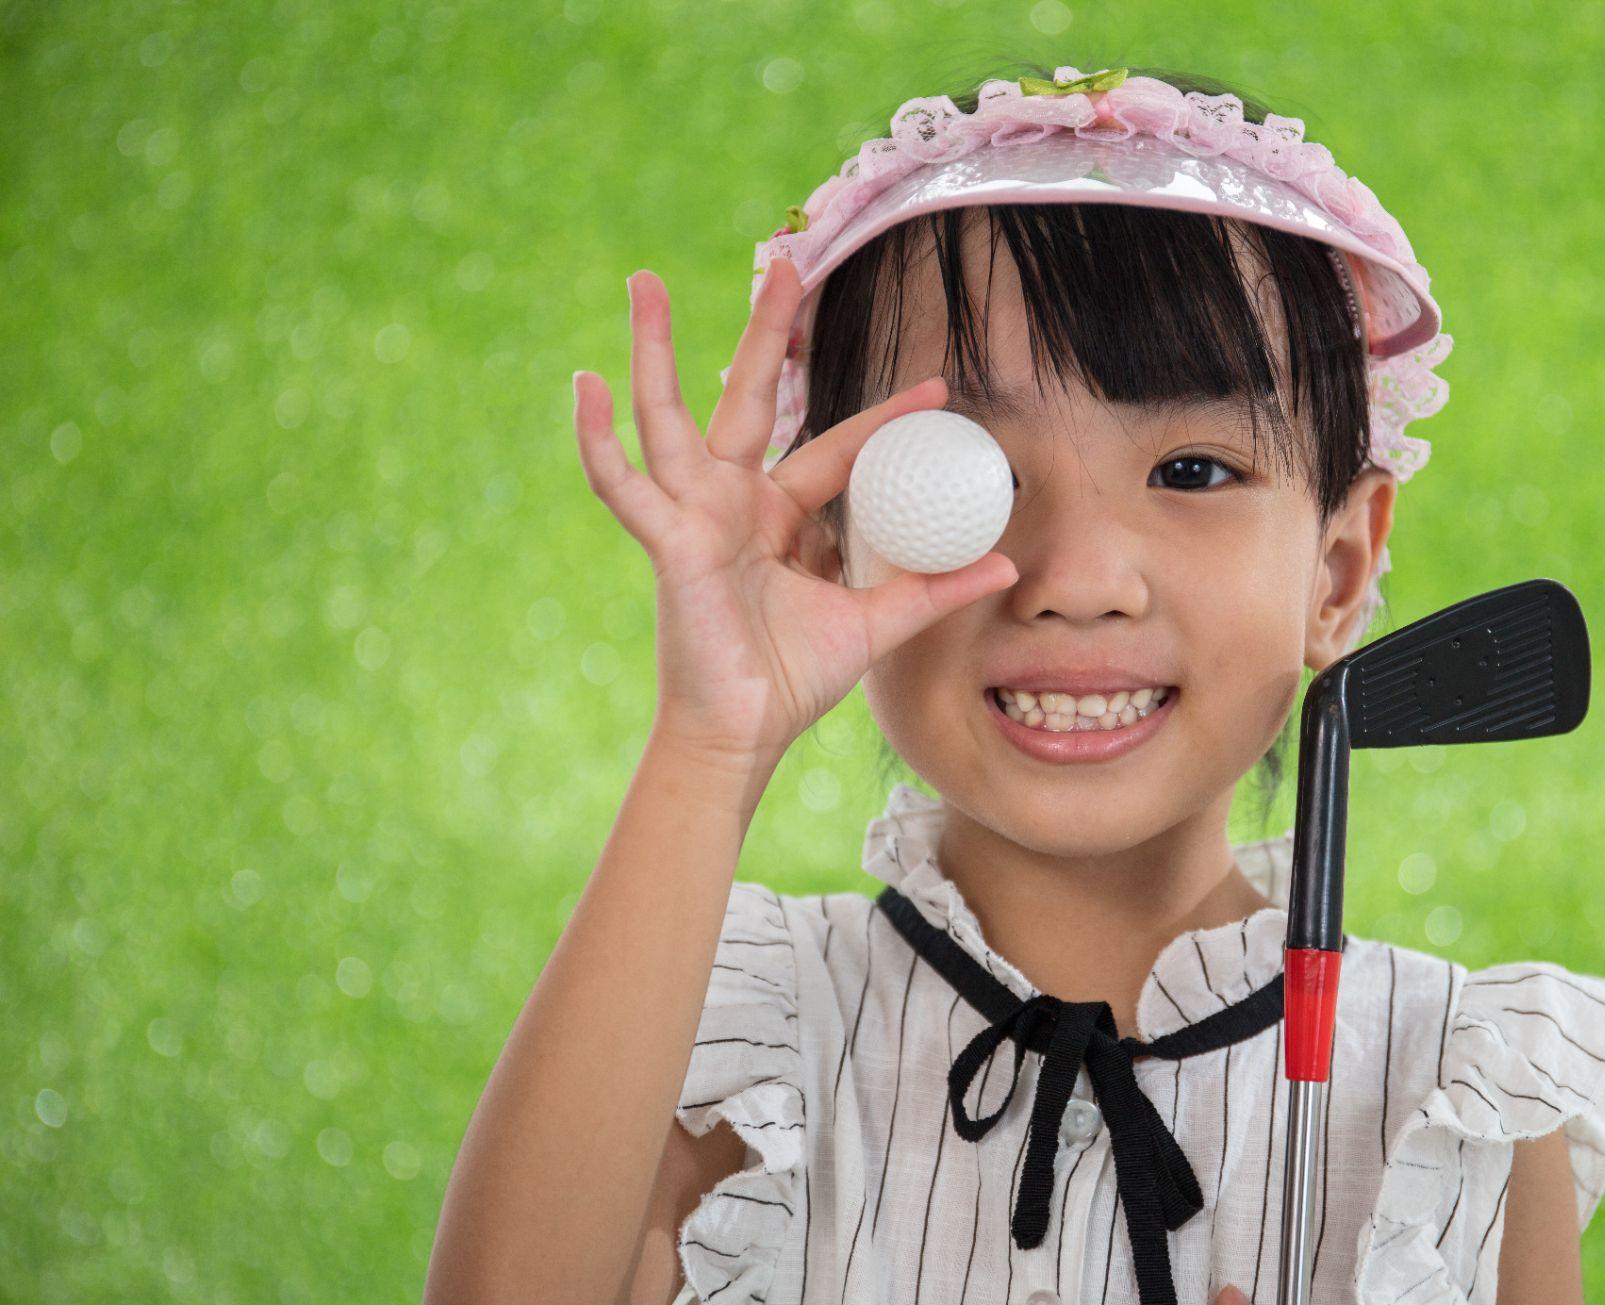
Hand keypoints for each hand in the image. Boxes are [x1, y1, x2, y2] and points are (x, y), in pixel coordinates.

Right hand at [571, 259, 1017, 767]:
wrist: (743, 733)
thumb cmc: (791, 678)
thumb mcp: (873, 624)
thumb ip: (933, 592)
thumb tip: (1005, 567)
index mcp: (778, 515)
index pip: (836, 448)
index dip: (884, 418)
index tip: (939, 388)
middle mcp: (732, 501)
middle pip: (746, 397)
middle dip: (765, 331)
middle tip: (786, 258)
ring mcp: (693, 515)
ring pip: (670, 415)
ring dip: (655, 348)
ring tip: (643, 281)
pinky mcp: (667, 541)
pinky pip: (623, 485)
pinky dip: (599, 440)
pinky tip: (585, 385)